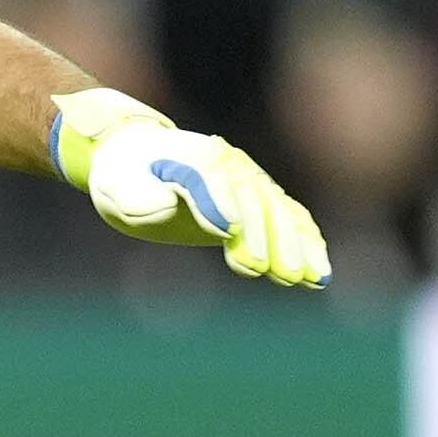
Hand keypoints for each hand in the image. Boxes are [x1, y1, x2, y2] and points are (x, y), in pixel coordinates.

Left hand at [48, 90, 330, 288]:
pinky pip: (291, 221)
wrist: (139, 157)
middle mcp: (230, 167)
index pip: (212, 183)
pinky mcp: (260, 202)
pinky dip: (308, 245)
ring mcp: (250, 183)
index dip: (220, 206)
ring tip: (310, 279)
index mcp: (193, 159)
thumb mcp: (117, 187)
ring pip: (281, 213)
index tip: (228, 233)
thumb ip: (140, 197)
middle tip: (278, 273)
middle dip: (268, 236)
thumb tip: (166, 206)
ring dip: (297, 246)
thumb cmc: (124, 177)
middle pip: (255, 200)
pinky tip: (320, 277)